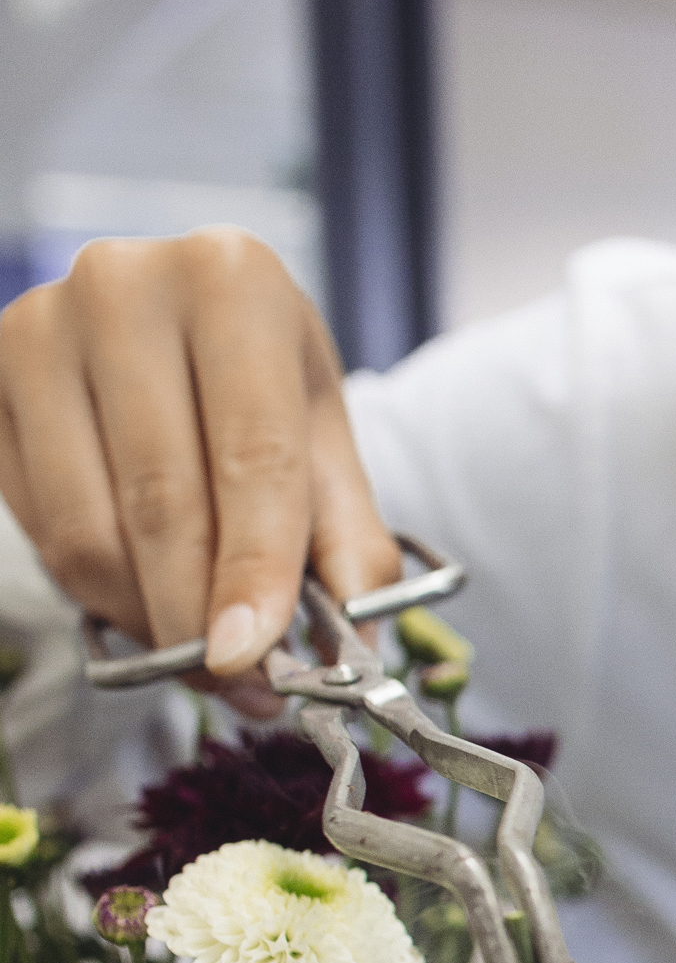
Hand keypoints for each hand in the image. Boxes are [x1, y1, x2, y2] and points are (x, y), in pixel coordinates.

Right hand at [0, 229, 401, 691]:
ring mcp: (41, 326)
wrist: (176, 321)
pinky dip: (96, 587)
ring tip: (195, 646)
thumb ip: (347, 543)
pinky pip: (40, 528)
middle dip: (200, 616)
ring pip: (89, 529)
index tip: (254, 657)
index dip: (255, 569)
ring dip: (146, 615)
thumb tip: (348, 656)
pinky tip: (140, 589)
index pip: (252, 455)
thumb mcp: (322, 438)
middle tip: (236, 684)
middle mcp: (125, 284)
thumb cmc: (257, 380)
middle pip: (162, 501)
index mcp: (233, 279)